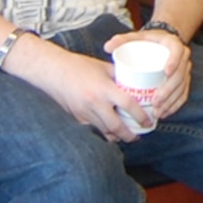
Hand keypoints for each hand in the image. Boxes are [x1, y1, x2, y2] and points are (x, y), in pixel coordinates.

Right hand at [23, 44, 155, 142]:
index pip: (128, 105)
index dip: (141, 116)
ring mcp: (85, 113)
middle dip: (129, 135)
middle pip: (117, 126)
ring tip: (126, 135)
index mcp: (104, 88)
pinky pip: (94, 128)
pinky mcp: (77, 118)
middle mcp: (95, 103)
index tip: (148, 122)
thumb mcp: (102, 67)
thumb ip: (118, 76)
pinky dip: (103, 131)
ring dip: (117, 136)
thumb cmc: (78, 65)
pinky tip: (109, 131)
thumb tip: (135, 82)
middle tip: (137, 136)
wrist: (53, 71)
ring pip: (105, 131)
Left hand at [103, 26, 193, 122]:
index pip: (177, 51)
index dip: (174, 61)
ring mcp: (184, 71)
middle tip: (155, 101)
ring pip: (181, 88)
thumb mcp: (136, 38)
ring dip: (170, 102)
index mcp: (173, 44)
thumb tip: (107, 47)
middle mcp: (182, 57)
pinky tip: (164, 113)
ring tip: (157, 112)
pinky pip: (183, 95)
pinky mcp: (184, 81)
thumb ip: (122, 40)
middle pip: (180, 75)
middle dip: (168, 91)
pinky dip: (174, 105)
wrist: (161, 44)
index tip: (166, 72)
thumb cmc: (147, 41)